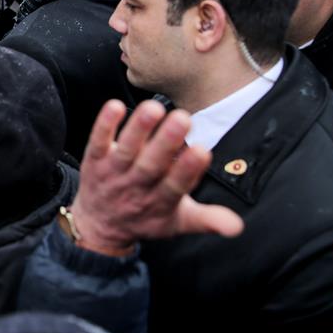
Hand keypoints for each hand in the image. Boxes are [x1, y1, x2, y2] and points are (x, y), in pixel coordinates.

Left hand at [69, 100, 243, 254]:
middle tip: (183, 118)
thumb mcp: (179, 223)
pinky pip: (98, 141)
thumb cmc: (146, 217)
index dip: (188, 170)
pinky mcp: (95, 159)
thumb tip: (238, 227)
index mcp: (162, 201)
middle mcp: (137, 186)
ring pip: (127, 150)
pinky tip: (115, 106)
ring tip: (154, 107)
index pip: (176, 186)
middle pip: (152, 165)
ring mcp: (114, 172)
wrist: (100, 225)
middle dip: (167, 143)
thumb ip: (208, 221)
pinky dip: (105, 125)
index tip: (202, 150)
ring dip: (139, 129)